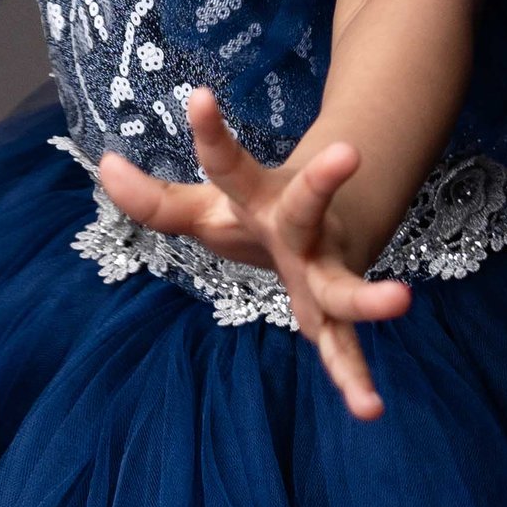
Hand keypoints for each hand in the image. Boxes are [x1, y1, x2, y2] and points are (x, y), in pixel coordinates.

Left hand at [96, 88, 409, 421]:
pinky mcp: (331, 313)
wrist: (330, 235)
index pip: (228, 164)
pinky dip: (354, 377)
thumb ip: (155, 199)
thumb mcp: (203, 208)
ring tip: (402, 301)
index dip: (211, 133)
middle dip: (322, 182)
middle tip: (346, 154)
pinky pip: (342, 349)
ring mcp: (321, 272)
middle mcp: (298, 229)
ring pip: (342, 284)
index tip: (198, 96)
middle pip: (306, 206)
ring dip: (368, 296)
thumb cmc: (256, 219)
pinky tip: (369, 410)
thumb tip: (105, 165)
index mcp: (260, 198)